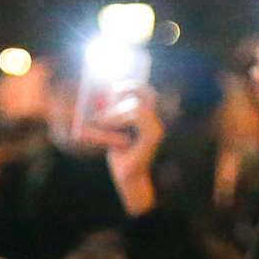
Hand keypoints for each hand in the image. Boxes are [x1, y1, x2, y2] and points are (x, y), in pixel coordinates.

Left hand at [88, 89, 165, 216]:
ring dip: (117, 110)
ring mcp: (156, 128)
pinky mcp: (152, 136)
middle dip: (127, 88)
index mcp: (147, 118)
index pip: (146, 91)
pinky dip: (120, 117)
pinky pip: (137, 116)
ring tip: (103, 120)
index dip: (132, 82)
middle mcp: (155, 121)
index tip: (115, 81)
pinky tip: (108, 123)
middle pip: (147, 92)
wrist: (127, 178)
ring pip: (137, 106)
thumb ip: (112, 112)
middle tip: (110, 90)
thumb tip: (102, 93)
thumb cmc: (119, 154)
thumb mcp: (112, 128)